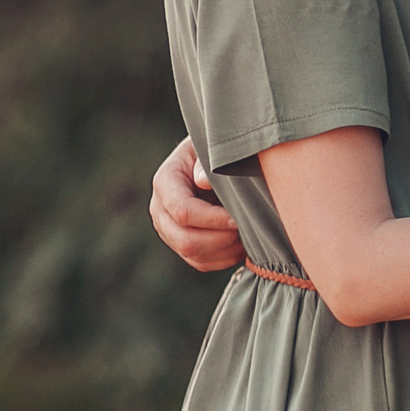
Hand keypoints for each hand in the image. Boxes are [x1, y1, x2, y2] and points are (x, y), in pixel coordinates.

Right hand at [151, 136, 246, 272]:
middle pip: (185, 240)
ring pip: (194, 255)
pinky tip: (243, 244)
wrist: (214, 161)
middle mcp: (161, 210)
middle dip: (221, 239)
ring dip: (225, 250)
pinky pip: (202, 263)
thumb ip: (207, 162)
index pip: (183, 211)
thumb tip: (202, 180)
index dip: (213, 219)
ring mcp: (170, 230)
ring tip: (248, 235)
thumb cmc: (216, 152)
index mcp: (166, 183)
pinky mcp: (183, 244)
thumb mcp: (212, 148)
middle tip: (247, 229)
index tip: (239, 218)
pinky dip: (225, 258)